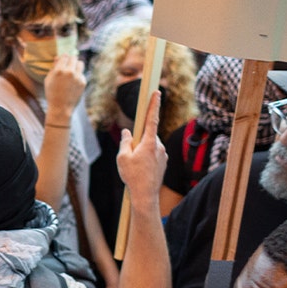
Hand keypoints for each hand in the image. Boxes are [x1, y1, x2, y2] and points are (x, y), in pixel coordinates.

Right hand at [42, 53, 84, 120]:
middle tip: (68, 64)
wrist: (61, 108)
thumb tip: (58, 57)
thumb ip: (53, 68)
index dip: (64, 57)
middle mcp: (69, 72)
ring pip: (81, 63)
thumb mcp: (49, 80)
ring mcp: (78, 77)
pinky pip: (82, 73)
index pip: (65, 56)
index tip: (63, 59)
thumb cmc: (52, 93)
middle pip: (74, 58)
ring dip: (76, 65)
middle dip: (71, 60)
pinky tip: (73, 82)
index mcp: (59, 70)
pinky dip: (78, 75)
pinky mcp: (83, 82)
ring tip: (73, 70)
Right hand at [116, 91, 166, 211]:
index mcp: (149, 142)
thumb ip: (125, 141)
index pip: (152, 119)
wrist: (146, 195)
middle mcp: (159, 146)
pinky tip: (141, 170)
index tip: (157, 92)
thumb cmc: (133, 176)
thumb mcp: (122, 157)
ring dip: (142, 150)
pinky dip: (146, 158)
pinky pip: (153, 154)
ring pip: (150, 145)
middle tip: (130, 155)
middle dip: (138, 140)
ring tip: (135, 166)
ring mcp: (163, 154)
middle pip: (147, 135)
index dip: (154, 105)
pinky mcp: (164, 162)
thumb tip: (127, 132)